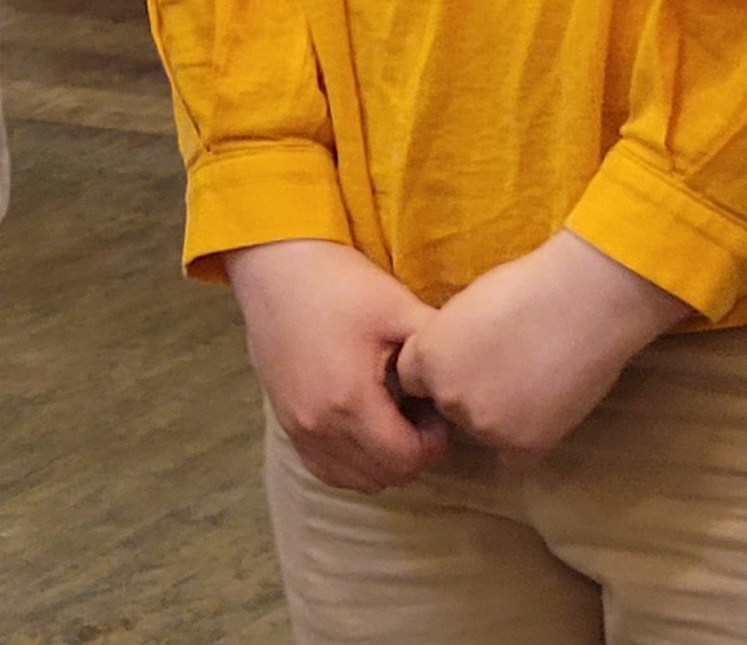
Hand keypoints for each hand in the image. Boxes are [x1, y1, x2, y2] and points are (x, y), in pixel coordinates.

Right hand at [222, 239, 448, 495]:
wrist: (275, 267)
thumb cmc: (338, 282)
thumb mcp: (397, 307)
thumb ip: (439, 346)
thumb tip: (472, 372)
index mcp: (350, 399)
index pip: (406, 459)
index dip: (433, 443)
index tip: (437, 410)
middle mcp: (319, 425)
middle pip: (383, 476)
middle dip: (413, 453)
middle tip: (421, 412)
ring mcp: (298, 428)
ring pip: (355, 480)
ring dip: (383, 460)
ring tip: (392, 418)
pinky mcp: (285, 423)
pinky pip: (326, 469)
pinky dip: (352, 461)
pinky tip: (363, 426)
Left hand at [389, 233, 683, 467]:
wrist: (583, 301)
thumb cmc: (529, 287)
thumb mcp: (467, 305)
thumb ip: (448, 342)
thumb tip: (451, 361)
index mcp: (428, 357)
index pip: (413, 379)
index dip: (439, 369)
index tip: (463, 360)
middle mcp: (449, 396)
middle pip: (447, 405)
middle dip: (467, 391)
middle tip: (504, 367)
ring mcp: (486, 426)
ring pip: (481, 430)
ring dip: (498, 415)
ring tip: (532, 380)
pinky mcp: (524, 446)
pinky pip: (515, 455)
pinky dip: (526, 436)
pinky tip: (543, 407)